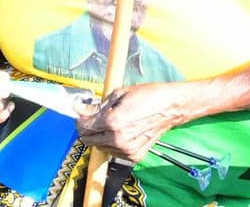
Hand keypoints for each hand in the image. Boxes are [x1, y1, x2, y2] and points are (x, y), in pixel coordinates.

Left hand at [76, 82, 190, 162]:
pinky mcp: (134, 156)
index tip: (81, 114)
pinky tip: (119, 132)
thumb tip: (79, 109)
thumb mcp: (118, 94)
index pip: (84, 127)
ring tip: (110, 123)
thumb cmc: (147, 96)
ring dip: (99, 136)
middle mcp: (117, 139)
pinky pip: (113, 152)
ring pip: (100, 147)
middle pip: (89, 140)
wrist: (169, 107)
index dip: (79, 119)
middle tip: (93, 118)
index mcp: (112, 122)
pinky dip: (111, 143)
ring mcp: (126, 150)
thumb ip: (97, 105)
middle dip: (87, 129)